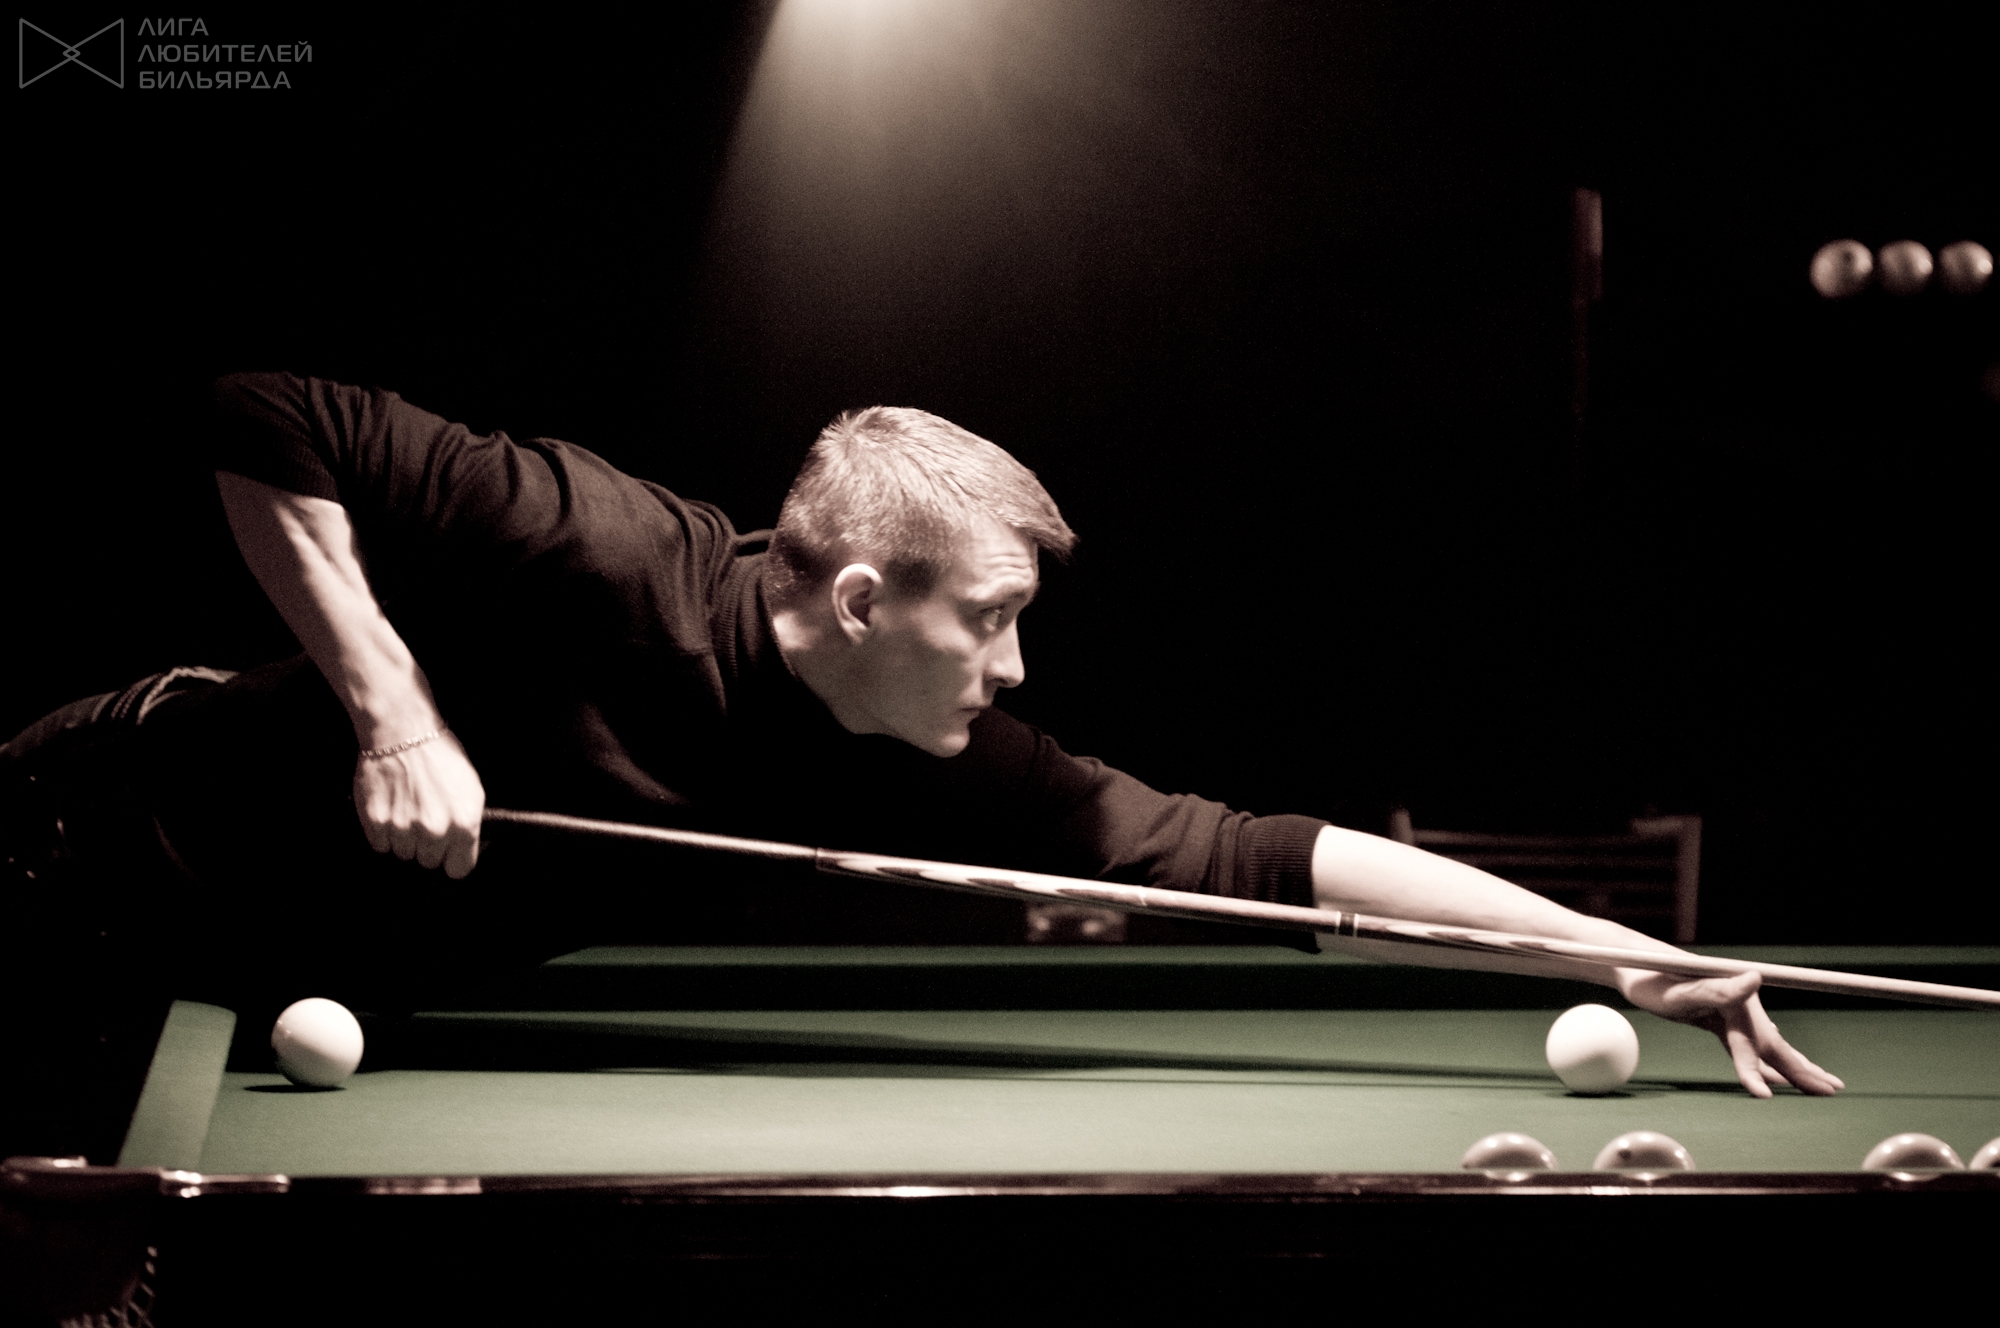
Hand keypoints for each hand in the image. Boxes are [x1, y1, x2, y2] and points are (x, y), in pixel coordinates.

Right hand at [352, 731, 485, 877]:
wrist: (402, 732)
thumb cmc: (440, 756)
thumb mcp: (471, 789)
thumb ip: (469, 824)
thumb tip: (464, 849)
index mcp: (464, 823)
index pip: (459, 869)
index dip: (453, 859)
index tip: (449, 851)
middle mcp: (435, 830)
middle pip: (429, 862)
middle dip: (427, 845)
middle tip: (424, 816)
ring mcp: (404, 828)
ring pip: (403, 854)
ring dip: (404, 838)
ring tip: (407, 807)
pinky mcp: (376, 823)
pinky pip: (380, 844)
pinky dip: (383, 831)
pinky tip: (391, 807)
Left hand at [1621, 968, 1844, 1097]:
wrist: (1632, 963)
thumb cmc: (1651, 978)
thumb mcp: (1679, 990)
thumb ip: (1716, 990)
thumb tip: (1754, 978)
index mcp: (1734, 998)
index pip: (1755, 1042)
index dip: (1763, 1070)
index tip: (1768, 1096)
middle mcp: (1738, 1002)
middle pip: (1773, 1044)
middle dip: (1802, 1070)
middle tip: (1833, 1090)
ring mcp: (1730, 1010)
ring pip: (1765, 1044)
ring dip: (1792, 1066)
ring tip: (1820, 1084)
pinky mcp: (1718, 1016)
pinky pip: (1746, 1044)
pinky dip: (1762, 1062)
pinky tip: (1776, 1076)